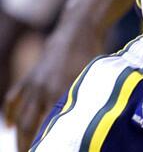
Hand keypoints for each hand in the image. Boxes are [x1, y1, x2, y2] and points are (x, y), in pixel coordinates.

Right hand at [4, 16, 104, 150]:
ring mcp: (33, 84)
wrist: (76, 31)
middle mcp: (44, 90)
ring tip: (22, 148)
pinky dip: (11, 113)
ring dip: (19, 133)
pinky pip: (14, 99)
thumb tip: (101, 119)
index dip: (48, 140)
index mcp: (63, 91)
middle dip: (27, 143)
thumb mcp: (97, 77)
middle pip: (29, 125)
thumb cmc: (93, 55)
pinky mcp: (29, 78)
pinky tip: (11, 126)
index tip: (47, 150)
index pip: (50, 125)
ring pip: (20, 115)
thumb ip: (93, 98)